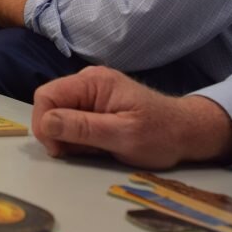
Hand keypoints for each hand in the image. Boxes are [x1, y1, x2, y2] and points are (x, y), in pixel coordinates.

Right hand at [32, 66, 231, 167]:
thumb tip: (46, 123)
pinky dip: (78, 136)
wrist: (186, 132)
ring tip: (97, 147)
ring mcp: (91, 91)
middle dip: (58, 132)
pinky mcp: (95, 103)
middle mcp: (88, 80)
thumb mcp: (122, 136)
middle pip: (50, 104)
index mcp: (93, 81)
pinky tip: (99, 144)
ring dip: (69, 136)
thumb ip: (82, 128)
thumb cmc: (159, 135)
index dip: (44, 124)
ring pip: (59, 113)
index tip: (59, 149)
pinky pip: (72, 118)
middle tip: (83, 151)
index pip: (46, 95)